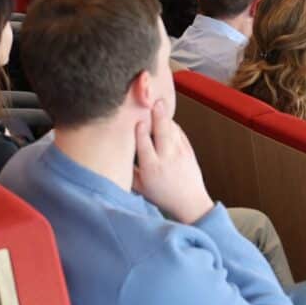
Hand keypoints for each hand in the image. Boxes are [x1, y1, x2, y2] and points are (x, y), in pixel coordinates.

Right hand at [132, 98, 212, 224]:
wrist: (190, 202)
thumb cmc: (162, 195)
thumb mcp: (140, 188)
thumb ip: (129, 170)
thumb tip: (115, 155)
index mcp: (152, 168)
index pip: (144, 144)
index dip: (140, 130)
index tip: (136, 120)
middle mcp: (167, 159)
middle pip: (162, 132)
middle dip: (157, 116)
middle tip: (154, 101)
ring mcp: (180, 154)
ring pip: (172, 130)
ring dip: (165, 117)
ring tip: (159, 104)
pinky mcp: (189, 151)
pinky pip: (180, 133)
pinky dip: (173, 125)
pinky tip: (166, 119)